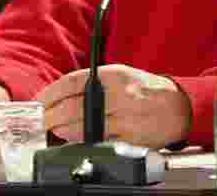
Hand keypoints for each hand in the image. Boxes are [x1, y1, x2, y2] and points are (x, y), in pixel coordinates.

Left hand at [35, 64, 190, 149]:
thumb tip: (60, 95)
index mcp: (113, 75)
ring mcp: (125, 117)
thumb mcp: (119, 75)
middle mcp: (118, 94)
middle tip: (40, 119)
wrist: (178, 107)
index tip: (38, 101)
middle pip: (75, 106)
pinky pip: (100, 140)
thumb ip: (91, 83)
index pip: (73, 82)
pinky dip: (82, 140)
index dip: (51, 93)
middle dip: (52, 115)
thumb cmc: (145, 90)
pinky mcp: (130, 137)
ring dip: (63, 129)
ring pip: (85, 126)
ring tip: (53, 128)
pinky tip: (73, 139)